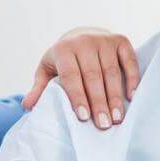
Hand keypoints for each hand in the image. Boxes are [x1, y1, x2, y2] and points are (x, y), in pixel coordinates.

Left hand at [25, 27, 139, 129]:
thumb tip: (27, 106)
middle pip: (93, 76)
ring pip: (112, 71)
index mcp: (63, 50)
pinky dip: (132, 78)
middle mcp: (84, 42)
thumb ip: (40, 88)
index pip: (71, 76)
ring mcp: (104, 40)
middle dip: (99, 102)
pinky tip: (132, 97)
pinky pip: (129, 60)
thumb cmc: (63, 60)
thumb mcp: (47, 70)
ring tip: (117, 118)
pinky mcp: (120, 40)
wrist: (81, 35)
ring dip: (115, 96)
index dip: (77, 97)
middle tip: (103, 124)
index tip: (84, 117)